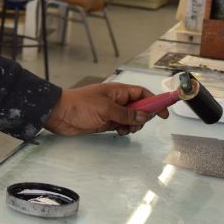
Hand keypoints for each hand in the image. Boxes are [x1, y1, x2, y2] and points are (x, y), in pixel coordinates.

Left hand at [43, 82, 168, 135]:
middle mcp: (116, 100)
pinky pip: (122, 125)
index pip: (142, 94)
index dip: (154, 102)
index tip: (164, 113)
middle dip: (142, 117)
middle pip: (139, 108)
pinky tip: (119, 132)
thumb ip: (126, 114)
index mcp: (118, 91)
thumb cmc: (80, 106)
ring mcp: (111, 111)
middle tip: (136, 125)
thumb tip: (144, 116)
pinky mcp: (105, 122)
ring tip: (124, 129)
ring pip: (131, 118)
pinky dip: (124, 129)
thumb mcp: (106, 109)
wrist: (59, 114)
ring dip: (133, 125)